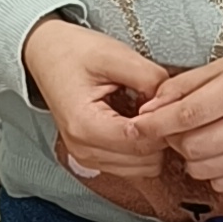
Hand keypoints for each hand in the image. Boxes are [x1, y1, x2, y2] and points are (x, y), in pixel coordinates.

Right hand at [21, 16, 192, 221]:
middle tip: (162, 106)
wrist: (47, 55)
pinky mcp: (93, 158)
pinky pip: (133, 166)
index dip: (164, 125)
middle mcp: (83, 149)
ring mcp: (87, 157)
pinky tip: (139, 122)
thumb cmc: (74, 53)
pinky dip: (142, 148)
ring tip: (149, 113)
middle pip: (145, 161)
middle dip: (160, 135)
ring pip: (143, 169)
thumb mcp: (115, 55)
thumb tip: (174, 102)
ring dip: (153, 144)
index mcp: (84, 124)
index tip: (173, 105)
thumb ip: (149, 79)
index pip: (140, 141)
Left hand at [131, 47, 222, 208]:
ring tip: (201, 138)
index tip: (138, 127)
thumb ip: (180, 88)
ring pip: (204, 170)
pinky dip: (212, 171)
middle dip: (175, 140)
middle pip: (194, 147)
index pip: (189, 114)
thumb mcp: (220, 66)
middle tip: (178, 128)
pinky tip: (220, 152)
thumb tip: (147, 111)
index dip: (156, 124)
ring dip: (192, 157)